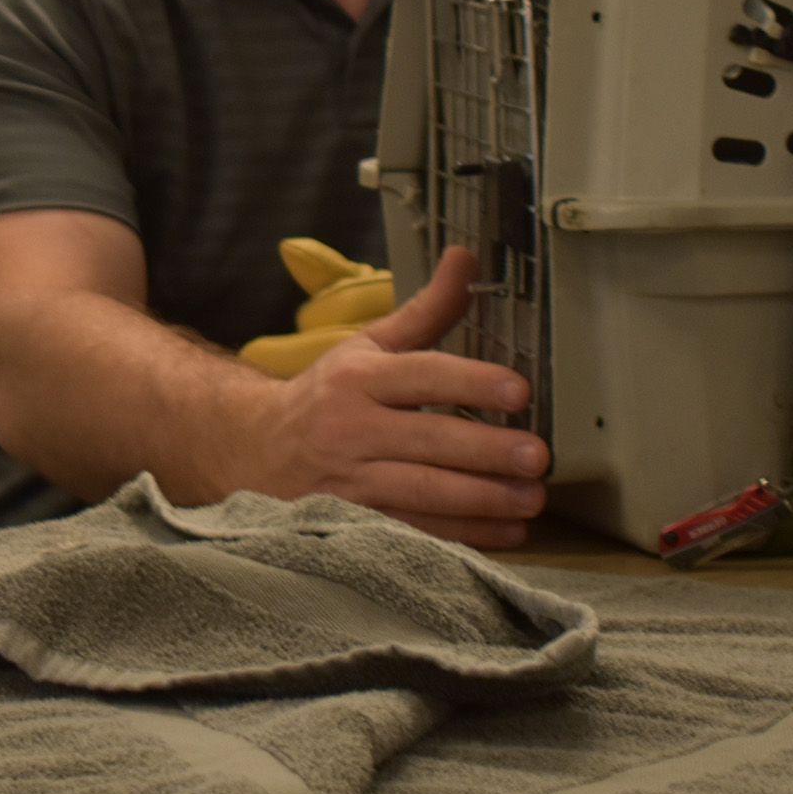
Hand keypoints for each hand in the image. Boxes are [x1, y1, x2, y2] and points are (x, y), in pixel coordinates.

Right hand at [234, 247, 551, 547]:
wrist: (255, 450)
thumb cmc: (326, 396)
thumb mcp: (368, 347)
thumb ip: (425, 310)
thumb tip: (465, 258)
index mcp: (357, 379)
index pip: (420, 376)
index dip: (470, 382)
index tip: (519, 391)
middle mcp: (349, 428)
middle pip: (426, 440)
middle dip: (486, 450)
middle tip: (537, 455)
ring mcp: (348, 481)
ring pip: (421, 493)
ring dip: (482, 499)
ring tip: (532, 498)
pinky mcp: (352, 522)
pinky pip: (414, 532)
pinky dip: (463, 535)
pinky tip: (507, 533)